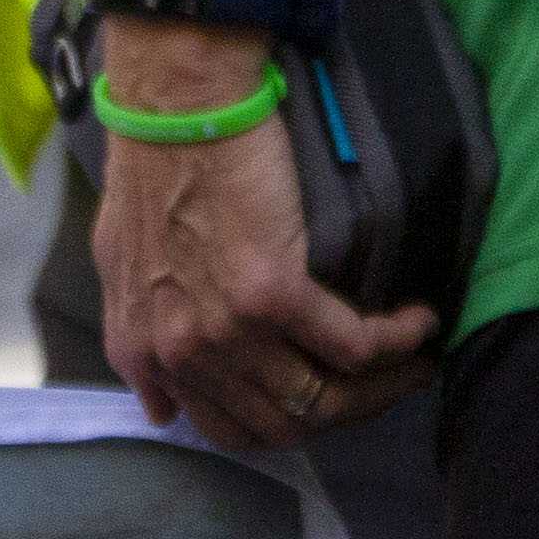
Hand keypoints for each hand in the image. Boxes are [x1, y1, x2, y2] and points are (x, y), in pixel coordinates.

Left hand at [94, 30, 436, 452]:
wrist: (177, 107)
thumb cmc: (152, 168)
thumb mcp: (120, 268)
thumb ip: (137, 344)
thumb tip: (160, 407)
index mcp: (147, 352)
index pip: (230, 431)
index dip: (290, 425)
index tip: (328, 400)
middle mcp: (185, 354)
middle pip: (286, 424)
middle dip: (349, 414)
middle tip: (388, 386)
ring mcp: (228, 330)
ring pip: (325, 396)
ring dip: (383, 387)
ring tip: (415, 363)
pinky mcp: (272, 294)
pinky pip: (352, 346)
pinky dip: (396, 342)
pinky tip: (418, 323)